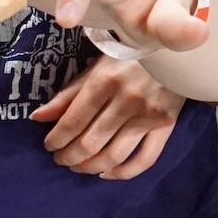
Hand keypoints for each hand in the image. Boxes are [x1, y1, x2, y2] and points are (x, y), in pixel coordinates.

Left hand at [31, 56, 185, 179]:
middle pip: (90, 143)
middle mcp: (126, 100)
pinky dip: (123, 173)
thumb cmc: (133, 54)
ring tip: (79, 167)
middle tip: (60, 160)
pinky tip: (107, 173)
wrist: (180, 43)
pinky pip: (145, 159)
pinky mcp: (167, 124)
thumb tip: (38, 118)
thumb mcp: (97, 66)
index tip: (49, 146)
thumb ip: (68, 94)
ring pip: (113, 155)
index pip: (72, 122)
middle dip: (69, 157)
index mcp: (104, 82)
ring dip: (90, 167)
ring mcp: (148, 114)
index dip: (56, 140)